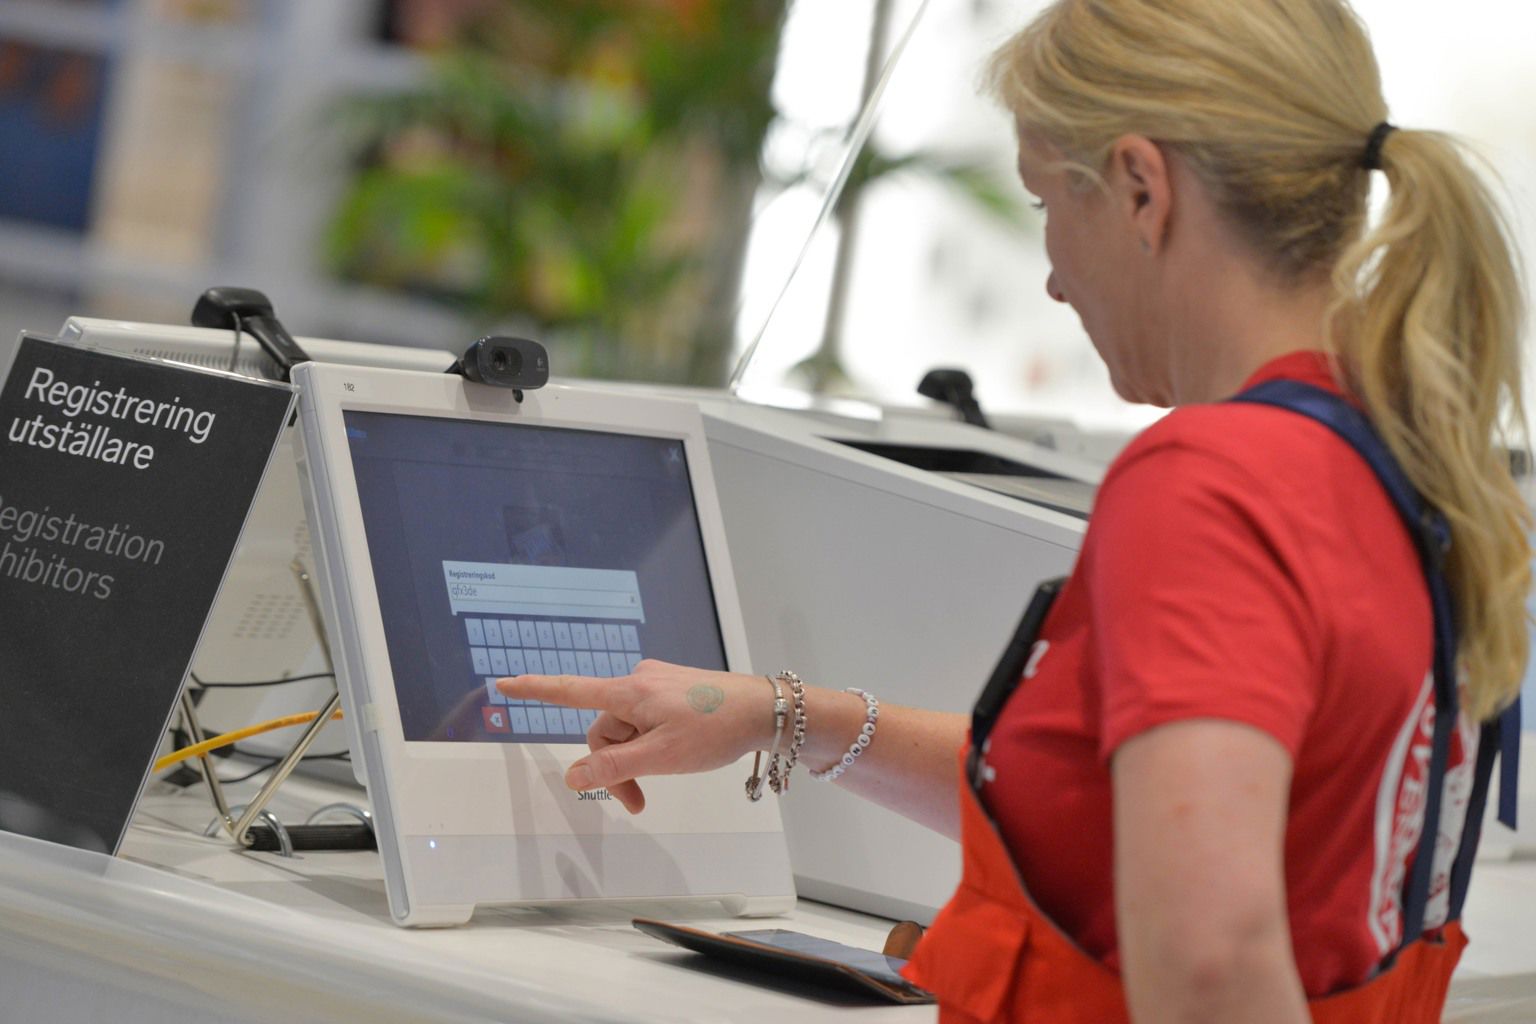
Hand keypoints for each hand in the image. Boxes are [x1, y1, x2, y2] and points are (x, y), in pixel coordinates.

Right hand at [498, 660, 773, 812]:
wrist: (765, 710)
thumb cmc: (716, 728)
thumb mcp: (661, 757)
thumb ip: (614, 768)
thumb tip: (572, 776)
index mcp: (630, 691)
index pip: (571, 691)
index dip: (535, 690)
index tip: (504, 682)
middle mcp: (638, 681)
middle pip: (604, 730)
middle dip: (614, 766)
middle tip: (637, 802)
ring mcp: (657, 684)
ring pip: (627, 730)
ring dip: (636, 759)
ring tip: (664, 777)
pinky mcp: (673, 691)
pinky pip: (647, 722)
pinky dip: (651, 744)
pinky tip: (677, 754)